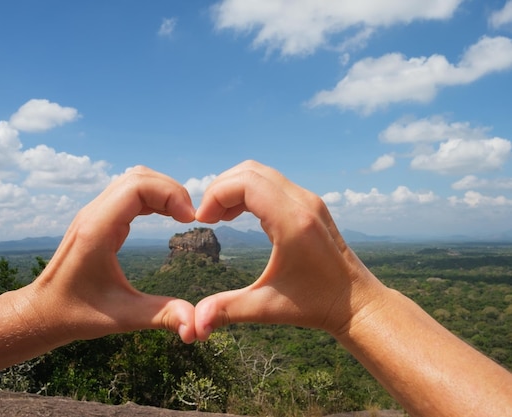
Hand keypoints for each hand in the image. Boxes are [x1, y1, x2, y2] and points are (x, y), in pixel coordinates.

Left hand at [24, 166, 196, 344]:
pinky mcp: (97, 219)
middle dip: (171, 190)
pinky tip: (167, 215)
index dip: (170, 194)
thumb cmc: (76, 314)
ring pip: (133, 180)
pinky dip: (152, 197)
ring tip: (182, 215)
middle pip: (138, 177)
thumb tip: (198, 326)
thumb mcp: (123, 318)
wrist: (43, 311)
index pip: (137, 186)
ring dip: (162, 191)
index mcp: (97, 230)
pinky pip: (128, 193)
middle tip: (190, 217)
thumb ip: (162, 316)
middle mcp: (93, 214)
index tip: (189, 219)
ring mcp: (94, 214)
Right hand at [194, 160, 385, 340]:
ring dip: (234, 188)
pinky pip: (273, 183)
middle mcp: (303, 204)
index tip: (202, 221)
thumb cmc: (315, 305)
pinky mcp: (311, 205)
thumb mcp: (267, 308)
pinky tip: (239, 216)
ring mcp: (309, 201)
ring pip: (261, 173)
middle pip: (250, 171)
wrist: (357, 303)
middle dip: (220, 189)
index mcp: (292, 223)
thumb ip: (228, 310)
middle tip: (207, 218)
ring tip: (219, 217)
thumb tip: (195, 323)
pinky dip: (250, 191)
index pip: (245, 183)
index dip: (216, 195)